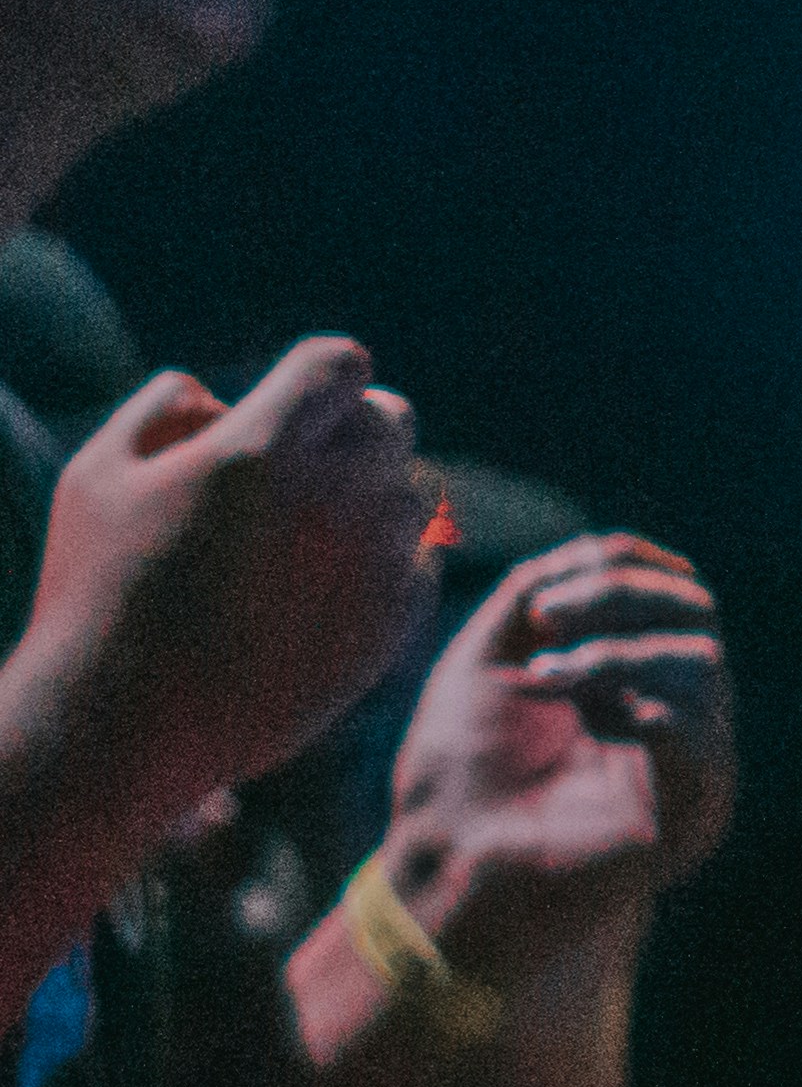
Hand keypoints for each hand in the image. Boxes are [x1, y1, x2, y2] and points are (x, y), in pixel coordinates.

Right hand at [4, 341, 433, 811]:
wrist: (126, 723)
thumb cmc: (97, 591)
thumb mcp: (97, 474)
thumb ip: (164, 409)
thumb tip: (222, 396)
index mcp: (261, 449)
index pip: (339, 362)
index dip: (318, 374)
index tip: (294, 398)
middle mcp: (335, 497)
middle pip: (391, 418)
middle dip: (350, 427)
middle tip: (300, 463)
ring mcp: (374, 562)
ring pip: (413, 490)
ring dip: (370, 495)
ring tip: (302, 532)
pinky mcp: (393, 623)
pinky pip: (420, 561)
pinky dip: (385, 560)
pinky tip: (323, 584)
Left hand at [375, 535, 732, 977]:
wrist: (446, 859)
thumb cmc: (456, 768)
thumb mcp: (487, 655)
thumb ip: (540, 590)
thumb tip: (607, 550)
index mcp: (623, 669)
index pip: (666, 589)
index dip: (622, 568)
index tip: (543, 591)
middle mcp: (664, 703)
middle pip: (693, 611)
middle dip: (620, 596)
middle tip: (545, 616)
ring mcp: (683, 755)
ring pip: (702, 660)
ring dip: (621, 651)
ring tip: (551, 677)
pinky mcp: (692, 806)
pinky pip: (705, 733)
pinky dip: (654, 704)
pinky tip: (599, 716)